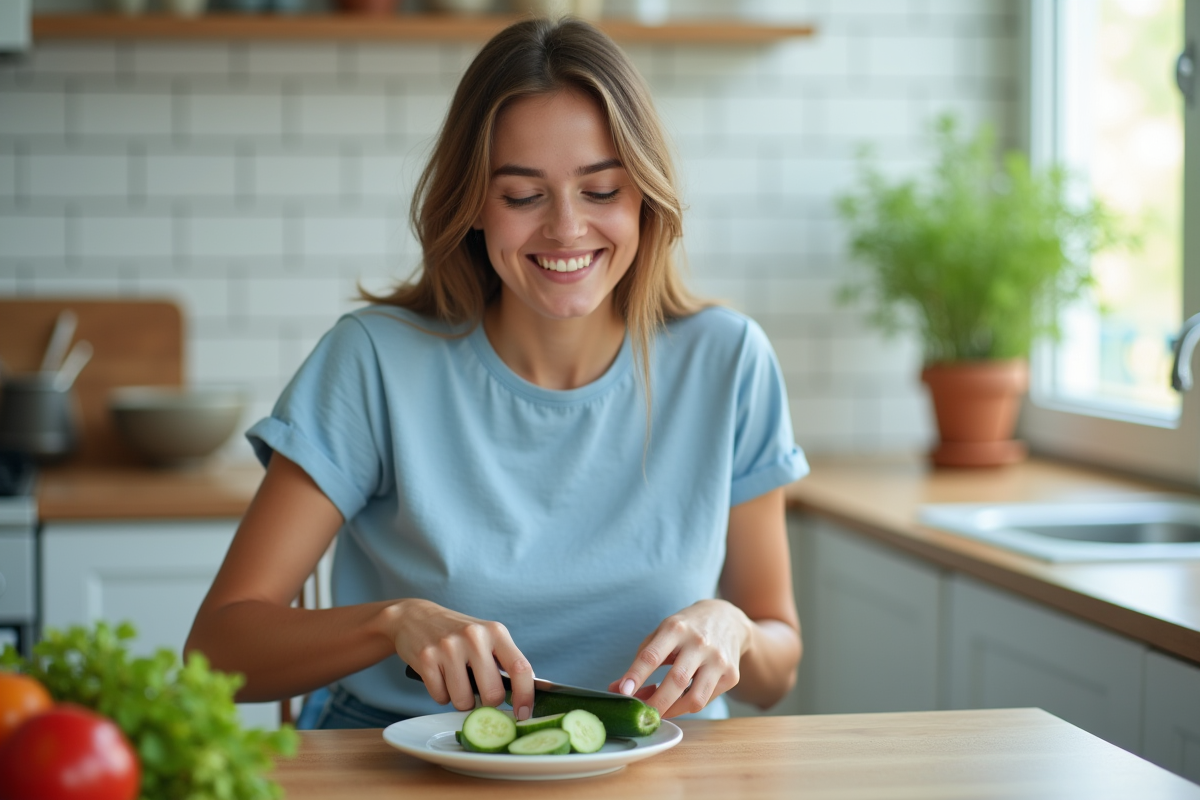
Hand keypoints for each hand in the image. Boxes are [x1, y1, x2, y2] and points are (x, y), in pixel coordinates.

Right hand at [383, 598, 534, 719]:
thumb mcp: (485, 637)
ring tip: (455, 680)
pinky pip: (440, 698)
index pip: (520, 668)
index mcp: (495, 631)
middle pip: (493, 694)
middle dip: (487, 704)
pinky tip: (438, 676)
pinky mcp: (426, 658)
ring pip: (464, 701)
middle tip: (479, 692)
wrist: (415, 617)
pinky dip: (441, 694)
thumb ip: (503, 661)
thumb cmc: (457, 634)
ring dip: (461, 700)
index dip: (525, 696)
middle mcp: (474, 637)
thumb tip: (525, 697)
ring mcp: (449, 647)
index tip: (523, 714)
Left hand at [608, 599, 751, 718]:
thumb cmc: (686, 628)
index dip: (636, 675)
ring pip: (695, 698)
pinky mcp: (731, 675)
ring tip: (660, 711)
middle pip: (676, 680)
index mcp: (676, 628)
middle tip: (640, 716)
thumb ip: (641, 660)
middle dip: (655, 703)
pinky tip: (680, 699)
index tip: (622, 692)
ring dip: (673, 711)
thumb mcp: (662, 633)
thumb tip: (617, 690)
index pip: (652, 655)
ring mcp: (718, 660)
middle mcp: (699, 643)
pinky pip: (706, 699)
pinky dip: (688, 705)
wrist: (727, 619)